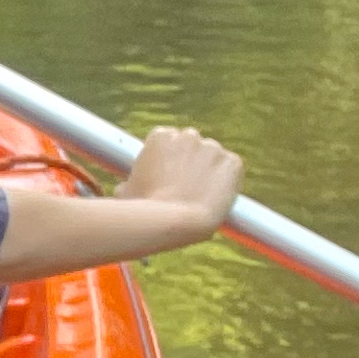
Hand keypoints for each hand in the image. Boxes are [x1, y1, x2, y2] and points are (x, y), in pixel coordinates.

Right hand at [119, 124, 240, 231]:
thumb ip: (130, 182)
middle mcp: (188, 136)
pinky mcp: (233, 163)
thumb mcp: (126, 192)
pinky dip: (228, 180)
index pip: (167, 141)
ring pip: (212, 157)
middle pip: (191, 145)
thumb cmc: (144, 209)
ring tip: (200, 196)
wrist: (176, 221)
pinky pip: (232, 168)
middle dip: (188, 162)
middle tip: (183, 186)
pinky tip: (217, 196)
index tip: (166, 176)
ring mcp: (213, 148)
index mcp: (161, 136)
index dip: (166, 161)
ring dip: (207, 171)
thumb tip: (126, 188)